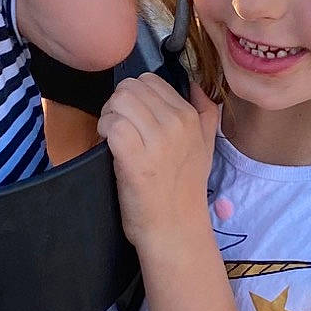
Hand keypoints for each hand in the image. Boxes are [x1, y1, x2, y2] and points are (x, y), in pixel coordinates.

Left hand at [97, 73, 220, 249]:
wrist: (176, 229)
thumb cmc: (185, 190)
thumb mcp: (207, 148)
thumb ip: (206, 113)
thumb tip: (195, 84)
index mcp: (190, 117)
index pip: (150, 81)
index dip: (134, 96)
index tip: (133, 118)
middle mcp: (176, 124)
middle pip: (130, 87)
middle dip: (118, 103)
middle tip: (118, 126)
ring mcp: (157, 141)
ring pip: (119, 101)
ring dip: (108, 116)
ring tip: (112, 136)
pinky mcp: (134, 158)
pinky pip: (112, 124)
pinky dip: (103, 132)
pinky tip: (109, 146)